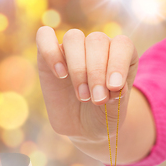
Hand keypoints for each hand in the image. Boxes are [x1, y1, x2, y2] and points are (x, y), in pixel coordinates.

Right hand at [36, 26, 138, 141]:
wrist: (83, 129)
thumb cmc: (104, 116)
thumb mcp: (116, 112)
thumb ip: (119, 97)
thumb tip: (115, 85)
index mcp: (121, 54)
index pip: (121, 44)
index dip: (118, 63)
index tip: (114, 87)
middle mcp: (98, 46)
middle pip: (96, 41)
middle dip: (96, 72)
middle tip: (97, 100)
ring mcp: (73, 49)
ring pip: (73, 38)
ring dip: (78, 68)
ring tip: (81, 95)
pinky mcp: (48, 55)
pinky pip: (44, 37)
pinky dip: (51, 52)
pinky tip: (60, 74)